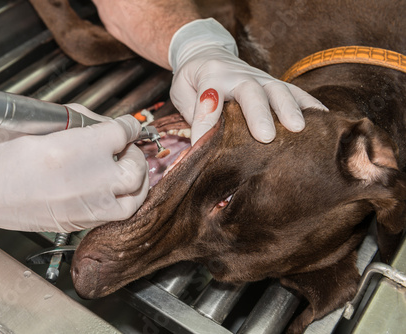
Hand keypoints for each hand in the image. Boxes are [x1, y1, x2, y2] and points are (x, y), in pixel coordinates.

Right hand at [0, 107, 148, 236]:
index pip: (123, 132)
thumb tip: (104, 124)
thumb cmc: (2, 155)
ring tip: (125, 171)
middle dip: (135, 153)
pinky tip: (112, 190)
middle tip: (125, 148)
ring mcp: (90, 206)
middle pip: (136, 166)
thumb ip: (81, 121)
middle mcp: (93, 179)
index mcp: (83, 148)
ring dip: (135, 181)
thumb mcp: (43, 124)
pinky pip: (117, 214)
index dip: (128, 126)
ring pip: (134, 195)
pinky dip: (123, 200)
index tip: (128, 126)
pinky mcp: (82, 223)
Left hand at [169, 18, 326, 144]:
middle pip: (251, 91)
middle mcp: (239, 74)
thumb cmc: (194, 78)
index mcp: (211, 76)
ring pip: (277, 89)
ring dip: (289, 109)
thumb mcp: (181, 91)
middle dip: (259, 114)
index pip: (208, 98)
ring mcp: (260, 78)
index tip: (201, 144)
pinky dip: (309, 104)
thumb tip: (200, 143)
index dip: (205, 121)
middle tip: (266, 137)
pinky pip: (295, 91)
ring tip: (299, 129)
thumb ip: (191, 112)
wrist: (209, 54)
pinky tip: (322, 120)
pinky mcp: (274, 84)